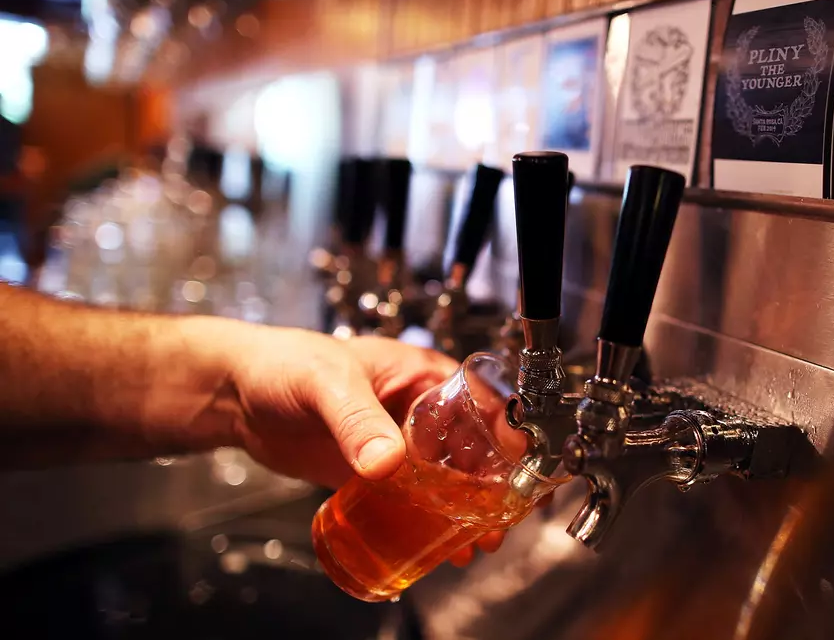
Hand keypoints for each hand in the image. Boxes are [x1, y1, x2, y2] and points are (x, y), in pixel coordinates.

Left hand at [224, 327, 508, 565]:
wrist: (236, 394)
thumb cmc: (283, 364)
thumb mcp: (327, 383)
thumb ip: (356, 420)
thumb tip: (387, 463)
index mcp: (419, 374)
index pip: (481, 402)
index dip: (508, 436)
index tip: (522, 470)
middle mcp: (416, 408)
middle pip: (472, 448)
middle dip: (493, 485)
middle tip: (498, 522)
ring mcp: (395, 441)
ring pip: (446, 477)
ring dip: (465, 508)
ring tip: (475, 543)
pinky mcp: (372, 470)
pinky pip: (411, 496)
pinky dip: (429, 518)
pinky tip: (438, 541)